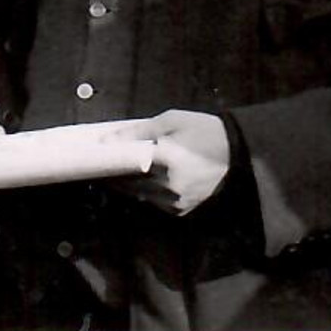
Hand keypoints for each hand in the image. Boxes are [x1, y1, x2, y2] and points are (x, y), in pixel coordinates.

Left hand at [110, 109, 231, 215]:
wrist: (238, 153)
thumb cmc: (202, 131)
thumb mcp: (171, 121)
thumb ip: (137, 132)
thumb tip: (108, 140)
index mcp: (167, 160)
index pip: (125, 166)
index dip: (106, 164)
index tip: (92, 159)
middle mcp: (170, 186)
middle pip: (128, 184)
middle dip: (114, 175)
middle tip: (102, 164)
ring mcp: (176, 201)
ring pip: (139, 195)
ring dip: (128, 185)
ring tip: (119, 170)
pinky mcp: (182, 210)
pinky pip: (154, 202)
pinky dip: (145, 192)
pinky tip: (143, 179)